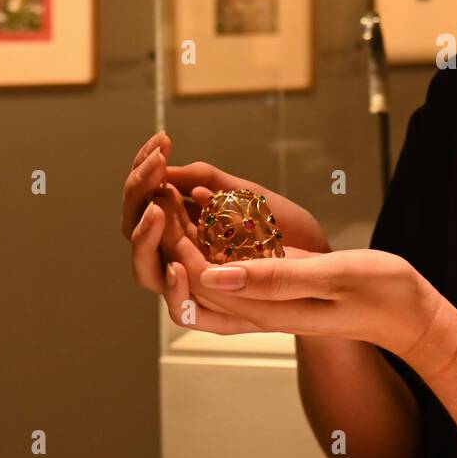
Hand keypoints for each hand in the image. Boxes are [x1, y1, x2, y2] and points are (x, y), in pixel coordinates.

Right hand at [121, 131, 329, 295]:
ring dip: (147, 239)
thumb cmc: (285, 230)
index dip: (144, 172)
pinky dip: (175, 289)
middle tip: (155, 171)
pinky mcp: (214, 315)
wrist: (322, 266)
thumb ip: (210, 180)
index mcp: (182, 226)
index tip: (160, 142)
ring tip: (159, 210)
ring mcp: (194, 286)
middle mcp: (179, 256)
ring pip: (147, 270)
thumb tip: (169, 167)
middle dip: (138, 197)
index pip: (143, 199)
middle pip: (135, 231)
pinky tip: (179, 266)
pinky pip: (182, 310)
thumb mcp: (248, 195)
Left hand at [142, 213, 456, 373]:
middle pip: (195, 276)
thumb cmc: (380, 294)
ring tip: (175, 190)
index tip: (168, 203)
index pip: (200, 281)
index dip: (176, 242)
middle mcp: (259, 308)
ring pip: (209, 266)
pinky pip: (234, 259)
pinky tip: (211, 200)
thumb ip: (274, 277)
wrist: (409, 312)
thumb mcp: (333, 278)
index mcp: (266, 311)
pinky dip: (216, 230)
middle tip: (161, 190)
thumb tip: (214, 275)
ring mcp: (268, 295)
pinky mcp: (278, 280)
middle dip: (171, 235)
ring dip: (188, 230)